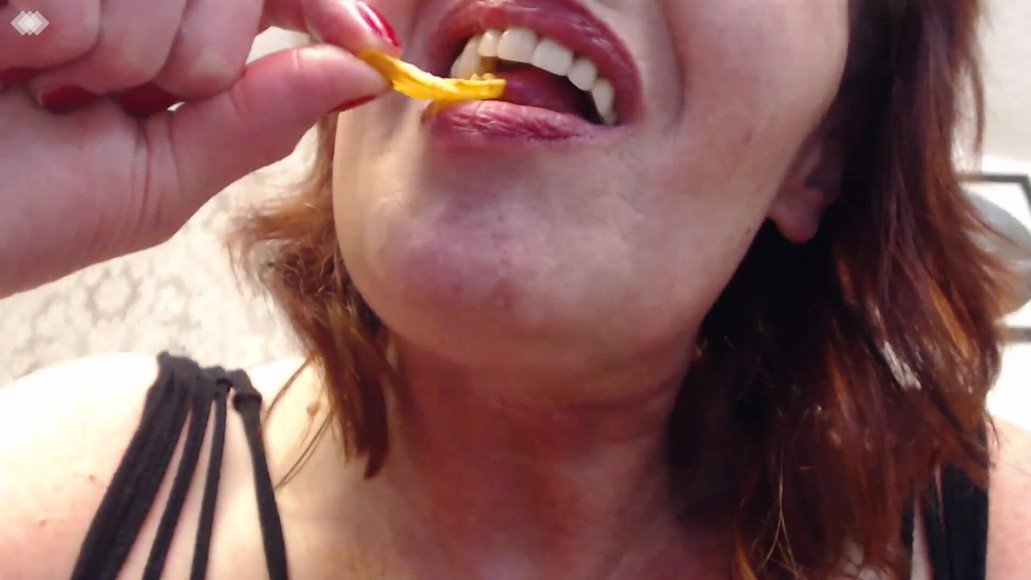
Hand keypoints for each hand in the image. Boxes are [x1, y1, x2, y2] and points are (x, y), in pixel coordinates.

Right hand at [0, 0, 396, 296]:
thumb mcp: (156, 179)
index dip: (324, 7)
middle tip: (93, 94)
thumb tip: (363, 72)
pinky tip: (6, 48)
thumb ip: (255, 118)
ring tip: (38, 77)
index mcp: (165, 31)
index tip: (369, 43)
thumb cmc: (15, 210)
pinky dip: (49, 26)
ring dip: (107, 52)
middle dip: (185, 59)